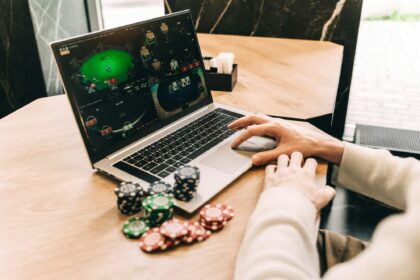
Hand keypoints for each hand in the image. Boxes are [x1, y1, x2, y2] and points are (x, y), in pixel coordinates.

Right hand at [228, 114, 344, 165]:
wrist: (316, 143)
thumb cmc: (303, 147)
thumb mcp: (283, 154)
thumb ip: (267, 157)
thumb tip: (253, 160)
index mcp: (274, 127)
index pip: (251, 131)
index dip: (240, 138)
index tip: (234, 145)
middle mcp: (275, 122)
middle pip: (252, 118)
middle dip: (239, 122)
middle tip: (229, 127)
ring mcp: (277, 122)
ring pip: (258, 117)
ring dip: (247, 120)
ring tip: (238, 126)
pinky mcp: (280, 125)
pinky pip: (263, 120)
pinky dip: (254, 122)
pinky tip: (253, 127)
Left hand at [264, 152, 335, 210]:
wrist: (287, 210)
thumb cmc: (304, 204)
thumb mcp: (322, 199)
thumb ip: (328, 192)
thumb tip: (331, 190)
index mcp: (307, 174)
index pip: (311, 161)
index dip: (311, 163)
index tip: (310, 167)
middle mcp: (293, 170)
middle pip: (296, 154)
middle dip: (297, 157)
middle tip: (297, 162)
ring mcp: (281, 173)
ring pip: (282, 157)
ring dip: (284, 160)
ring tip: (285, 165)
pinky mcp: (270, 178)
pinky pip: (269, 167)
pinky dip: (271, 169)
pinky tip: (273, 172)